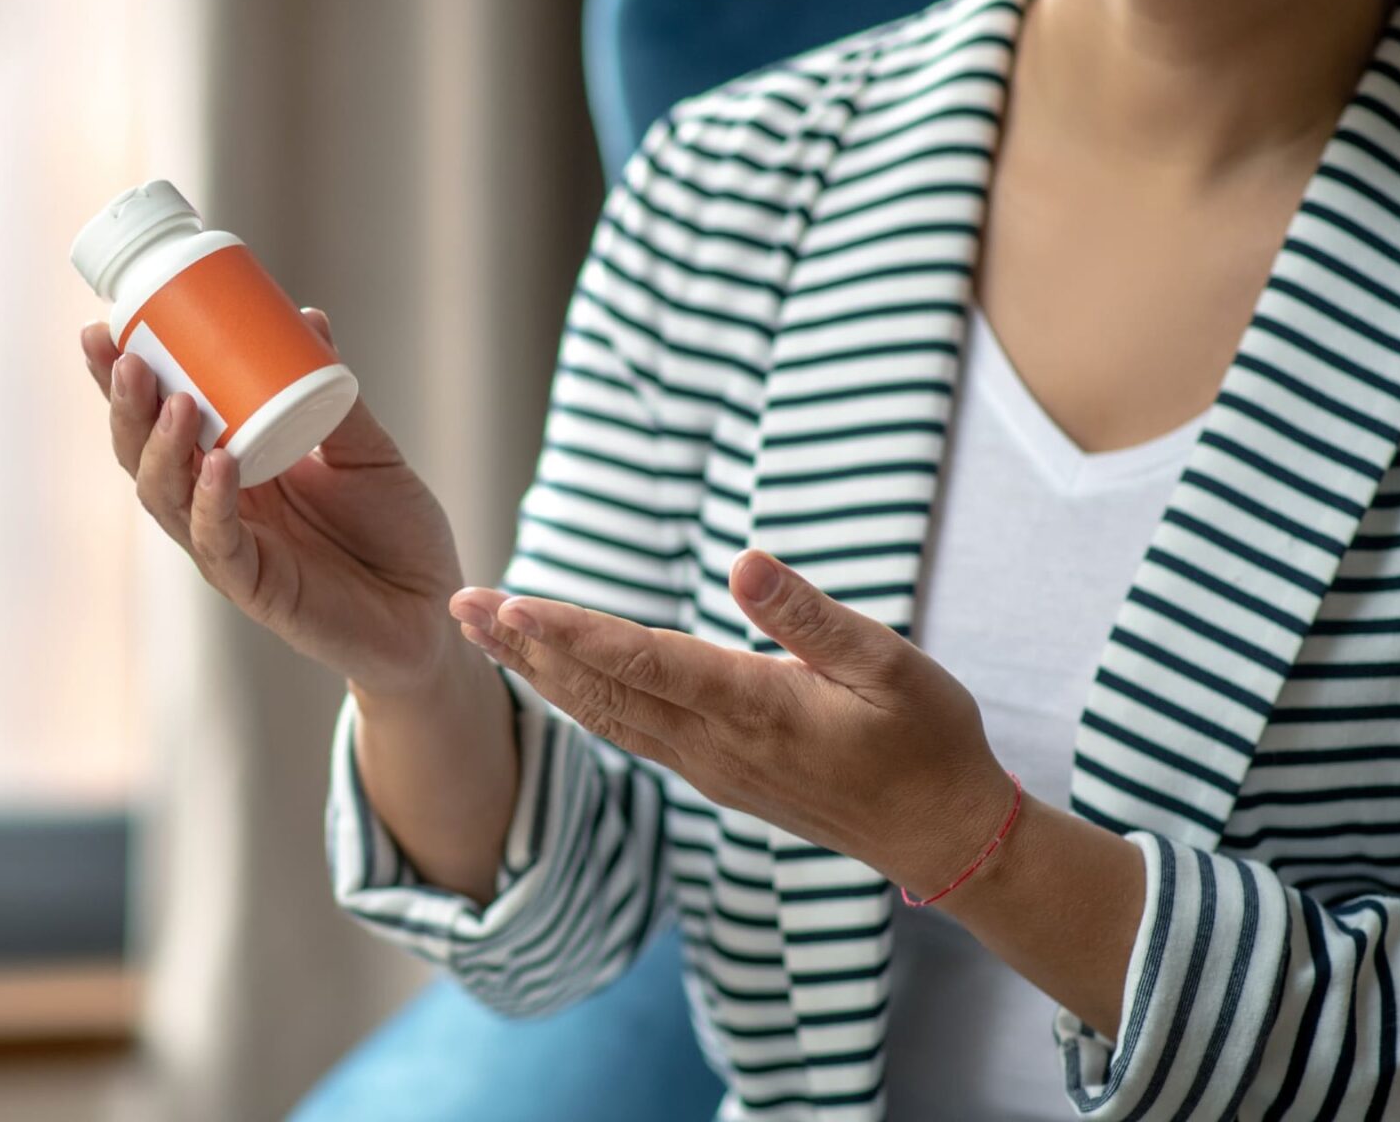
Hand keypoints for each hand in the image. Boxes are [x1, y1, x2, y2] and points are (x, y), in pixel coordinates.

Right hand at [80, 307, 466, 699]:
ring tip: (171, 400)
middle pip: (143, 456)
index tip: (101, 328)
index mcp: (229, 465)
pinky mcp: (257, 589)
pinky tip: (217, 464)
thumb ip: (334, 394)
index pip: (157, 419)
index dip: (121, 379)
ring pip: (166, 500)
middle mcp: (216, 506)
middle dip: (124, 407)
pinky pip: (220, 545)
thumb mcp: (367, 449)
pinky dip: (212, 504)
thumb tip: (307, 317)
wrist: (433, 608)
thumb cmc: (396, 531)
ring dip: (159, 449)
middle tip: (122, 357)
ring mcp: (230, 549)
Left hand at [447, 549, 1016, 899]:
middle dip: (524, 645)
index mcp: (754, 707)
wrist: (941, 837)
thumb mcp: (890, 664)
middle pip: (599, 689)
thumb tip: (744, 562)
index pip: (643, 662)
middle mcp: (714, 743)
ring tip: (482, 630)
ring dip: (538, 670)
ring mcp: (707, 767)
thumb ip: (810, 617)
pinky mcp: (712, 776)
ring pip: (603, 714)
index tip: (512, 604)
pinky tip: (547, 676)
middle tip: (459, 604)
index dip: (573, 632)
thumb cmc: (926, 741)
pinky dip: (576, 698)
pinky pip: (626, 732)